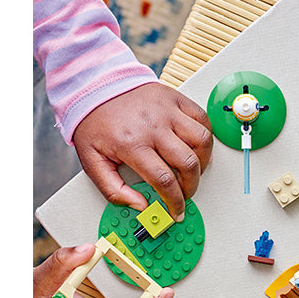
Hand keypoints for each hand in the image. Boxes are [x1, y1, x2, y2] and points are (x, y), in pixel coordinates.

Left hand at [72, 83, 212, 220]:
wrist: (96, 87)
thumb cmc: (96, 122)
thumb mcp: (92, 161)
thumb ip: (112, 189)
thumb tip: (139, 205)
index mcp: (132, 144)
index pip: (164, 180)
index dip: (175, 201)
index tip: (176, 210)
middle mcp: (154, 127)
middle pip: (188, 164)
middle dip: (191, 187)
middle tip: (186, 193)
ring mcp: (168, 111)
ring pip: (202, 141)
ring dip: (203, 161)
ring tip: (194, 169)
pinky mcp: (177, 99)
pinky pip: (203, 119)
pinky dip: (206, 136)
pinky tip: (197, 146)